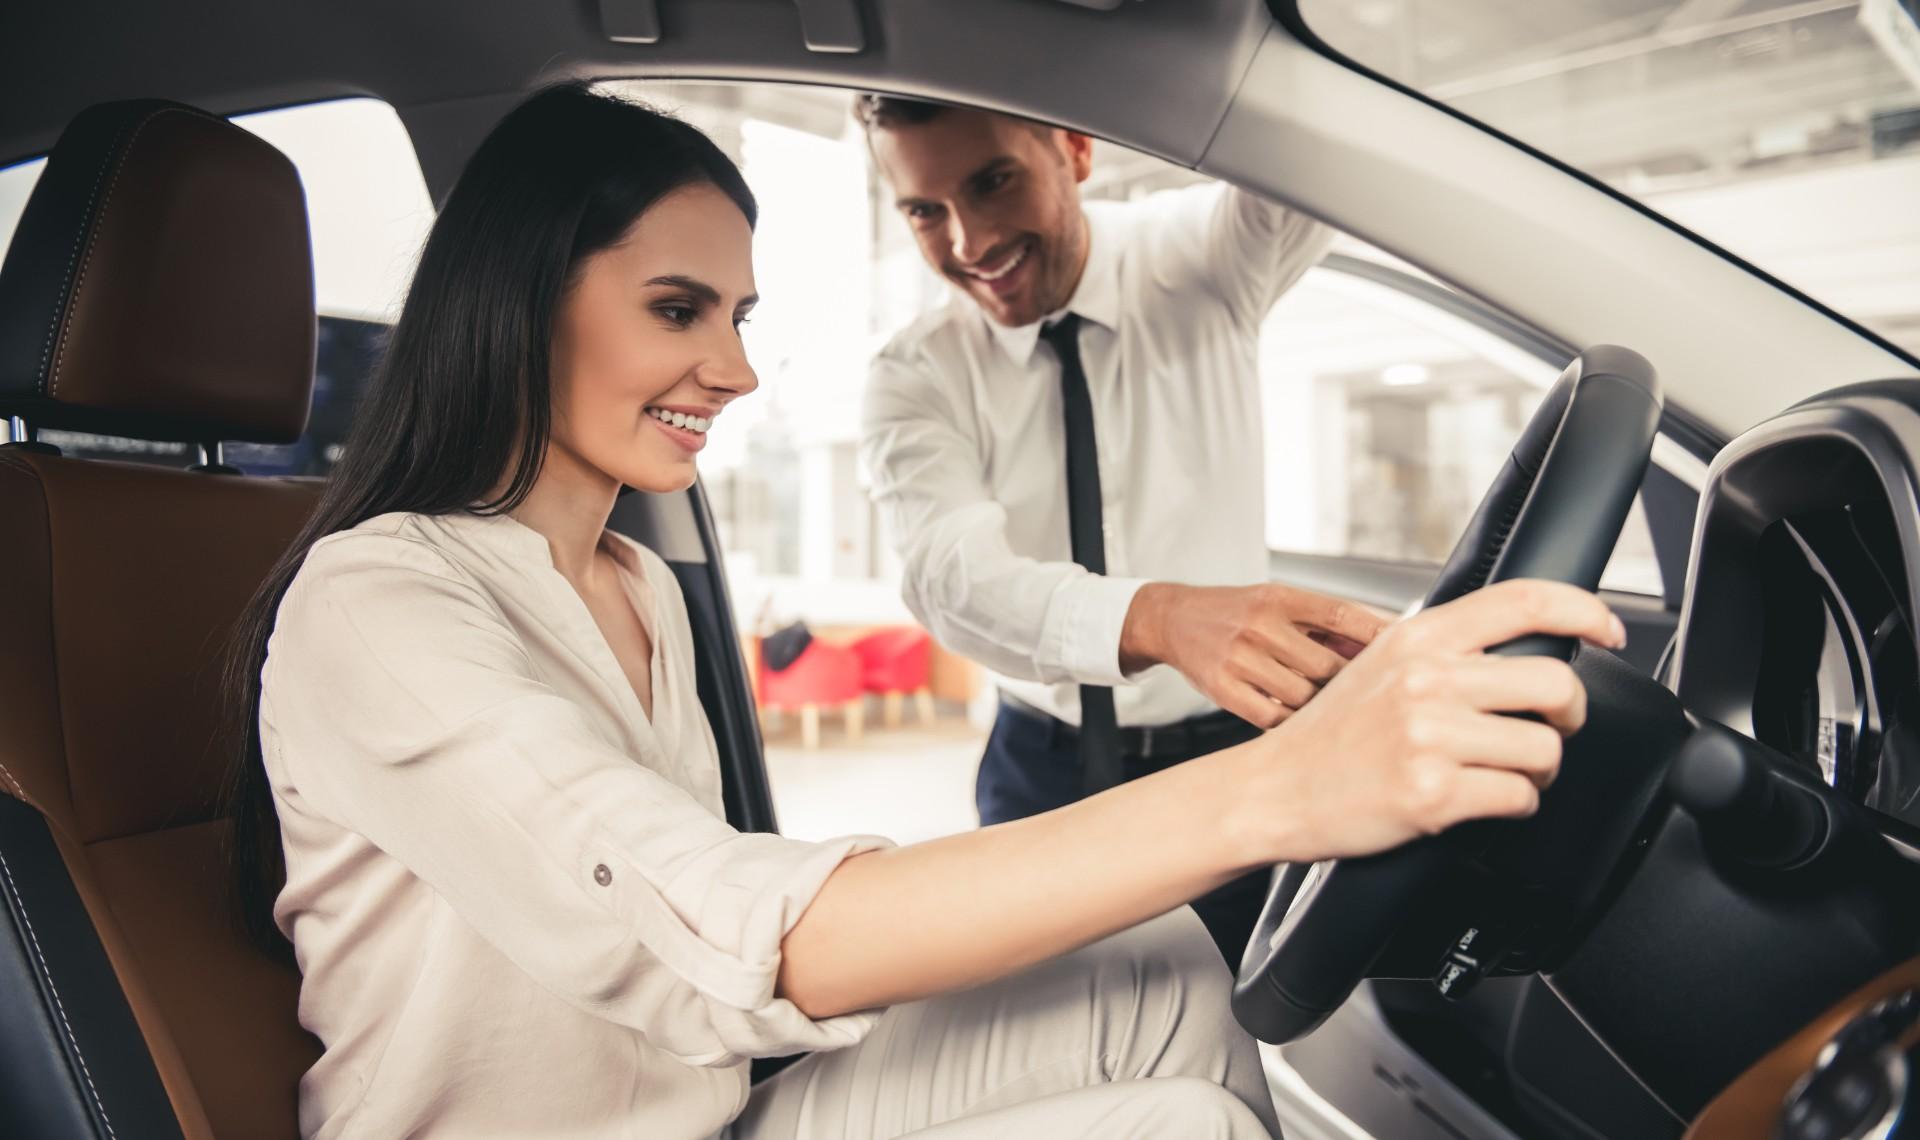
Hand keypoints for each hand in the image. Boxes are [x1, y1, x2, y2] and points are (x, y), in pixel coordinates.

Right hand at [1120, 582, 1390, 727]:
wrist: (1174, 619)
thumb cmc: (1237, 613)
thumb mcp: (1278, 603)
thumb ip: (1323, 625)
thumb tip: (1379, 648)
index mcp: (1279, 597)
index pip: (1341, 615)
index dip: (1378, 636)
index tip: (1405, 653)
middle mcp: (1259, 625)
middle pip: (1327, 666)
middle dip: (1349, 684)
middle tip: (1363, 697)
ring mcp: (1239, 658)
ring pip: (1302, 696)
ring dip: (1321, 707)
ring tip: (1326, 709)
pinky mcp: (1223, 689)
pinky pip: (1272, 717)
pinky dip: (1291, 722)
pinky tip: (1295, 719)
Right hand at [1227, 579, 1626, 864]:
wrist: (1274, 789)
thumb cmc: (1331, 735)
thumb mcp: (1382, 664)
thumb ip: (1444, 649)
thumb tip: (1522, 648)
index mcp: (1419, 638)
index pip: (1525, 601)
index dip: (1585, 611)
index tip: (1610, 630)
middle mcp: (1426, 679)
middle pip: (1556, 686)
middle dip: (1569, 717)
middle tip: (1549, 730)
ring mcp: (1428, 737)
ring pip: (1544, 751)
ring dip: (1537, 770)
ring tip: (1503, 772)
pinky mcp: (1431, 793)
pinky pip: (1518, 798)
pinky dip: (1513, 804)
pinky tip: (1478, 799)